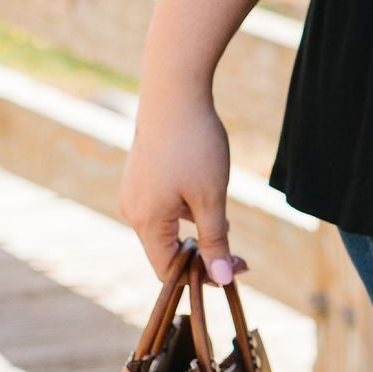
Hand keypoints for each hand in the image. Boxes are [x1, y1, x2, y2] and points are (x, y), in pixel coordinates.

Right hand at [118, 88, 246, 287]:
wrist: (174, 92)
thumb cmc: (194, 145)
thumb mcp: (211, 198)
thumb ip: (215, 241)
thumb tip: (222, 279)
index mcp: (145, 222)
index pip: (168, 270)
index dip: (202, 278)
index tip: (236, 270)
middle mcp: (133, 210)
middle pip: (166, 252)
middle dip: (203, 256)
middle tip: (240, 255)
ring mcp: (134, 192)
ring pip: (167, 228)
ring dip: (197, 231)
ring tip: (225, 217)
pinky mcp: (141, 176)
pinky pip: (164, 208)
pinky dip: (187, 210)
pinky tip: (208, 194)